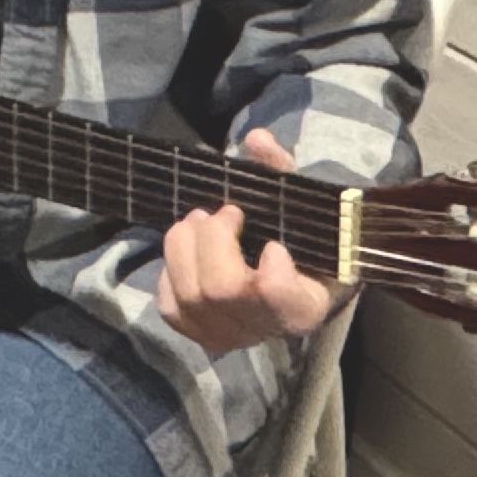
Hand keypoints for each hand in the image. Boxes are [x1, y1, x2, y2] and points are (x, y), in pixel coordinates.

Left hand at [155, 128, 334, 352]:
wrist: (294, 282)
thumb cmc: (302, 240)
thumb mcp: (303, 205)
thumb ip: (282, 171)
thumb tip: (256, 139)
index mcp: (306, 304)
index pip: (276, 295)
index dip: (271, 270)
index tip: (274, 245)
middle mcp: (267, 329)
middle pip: (220, 288)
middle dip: (213, 239)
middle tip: (224, 214)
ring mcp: (229, 337)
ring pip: (189, 295)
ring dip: (186, 246)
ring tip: (201, 223)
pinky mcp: (198, 335)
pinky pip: (169, 305)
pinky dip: (172, 271)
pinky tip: (190, 254)